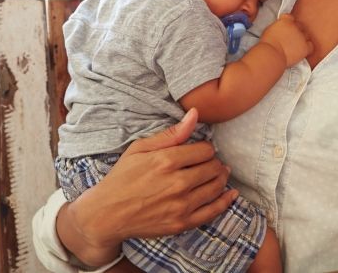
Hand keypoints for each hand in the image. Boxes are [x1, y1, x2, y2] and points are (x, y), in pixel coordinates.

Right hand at [57, 109, 236, 265]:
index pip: (205, 150)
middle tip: (209, 162)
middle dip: (214, 163)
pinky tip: (231, 194)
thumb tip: (195, 114)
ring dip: (221, 178)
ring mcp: (181, 205)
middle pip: (213, 167)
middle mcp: (177, 183)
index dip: (206, 148)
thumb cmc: (122, 178)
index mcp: (166, 161)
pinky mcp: (182, 223)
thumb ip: (171, 134)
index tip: (200, 151)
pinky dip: (225, 201)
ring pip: (216, 187)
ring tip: (218, 174)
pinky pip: (213, 211)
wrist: (106, 214)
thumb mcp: (140, 149)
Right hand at [259, 13, 312, 65]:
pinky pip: (310, 46)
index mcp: (286, 21)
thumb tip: (280, 29)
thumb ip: (278, 27)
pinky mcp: (305, 47)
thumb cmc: (267, 44)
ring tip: (295, 46)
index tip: (287, 28)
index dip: (289, 23)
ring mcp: (301, 36)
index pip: (290, 17)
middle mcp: (295, 26)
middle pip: (300, 26)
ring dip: (302, 39)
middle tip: (291, 38)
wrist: (272, 54)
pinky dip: (307, 48)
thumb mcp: (270, 30)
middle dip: (296, 31)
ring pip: (306, 35)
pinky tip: (301, 50)